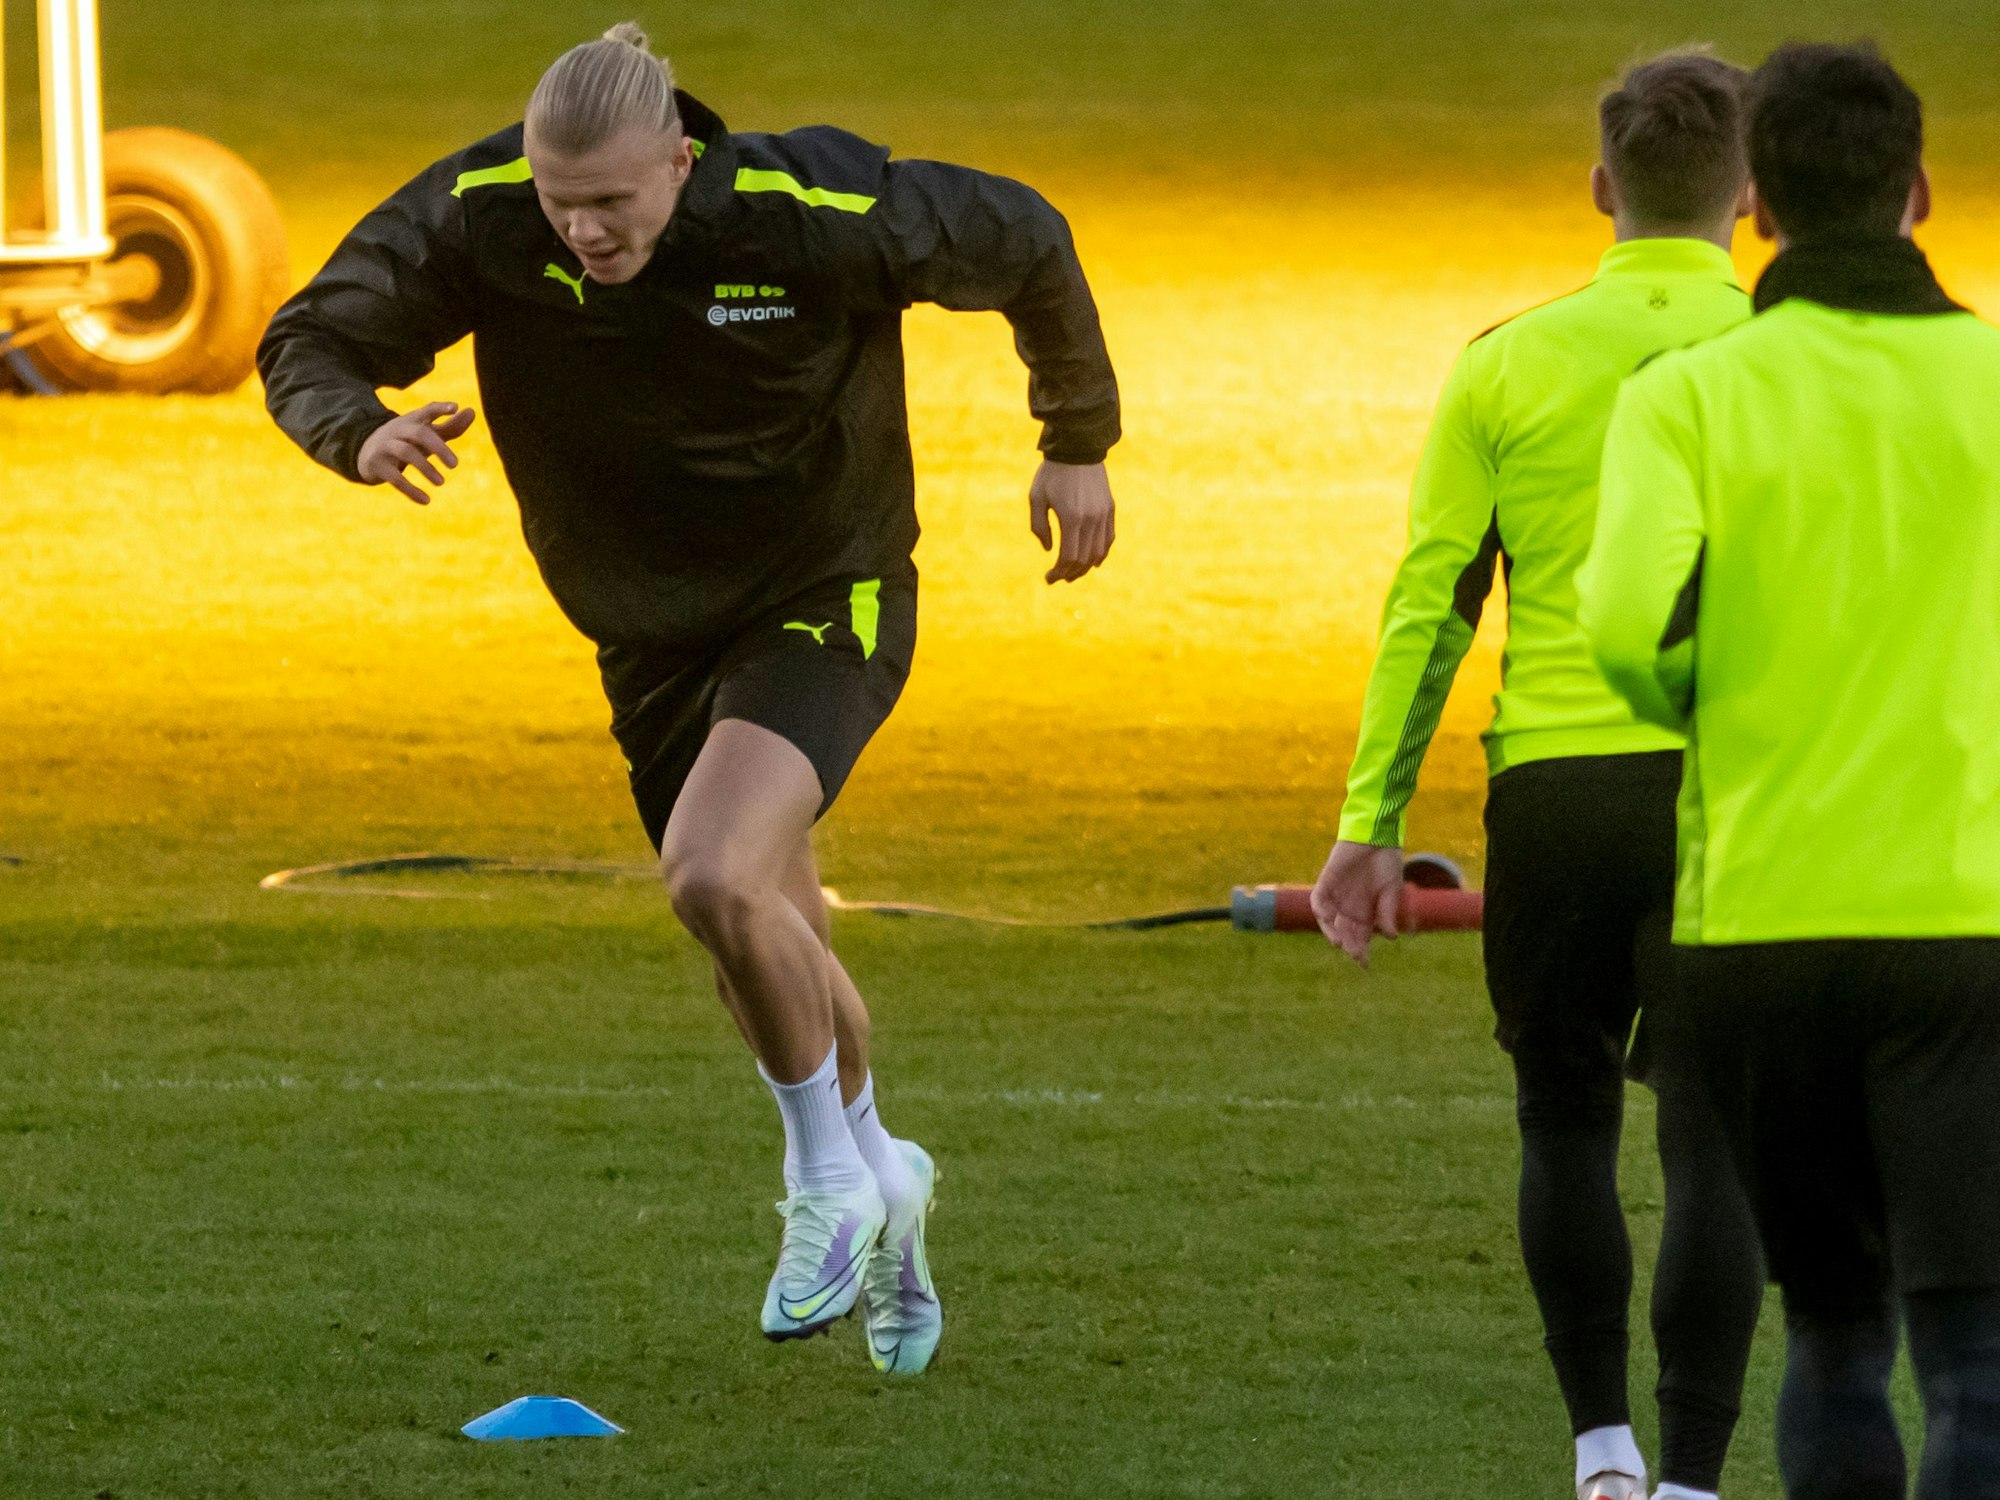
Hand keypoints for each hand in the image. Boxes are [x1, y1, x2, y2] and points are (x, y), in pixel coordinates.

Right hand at [357, 401, 477, 504]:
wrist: (368, 453)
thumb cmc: (408, 441)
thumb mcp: (427, 433)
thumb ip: (450, 426)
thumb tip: (472, 411)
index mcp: (413, 420)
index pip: (427, 410)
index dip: (440, 408)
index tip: (454, 407)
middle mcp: (398, 430)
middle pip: (419, 433)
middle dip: (439, 447)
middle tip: (455, 465)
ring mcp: (386, 446)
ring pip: (407, 452)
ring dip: (426, 468)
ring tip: (441, 482)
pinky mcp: (378, 465)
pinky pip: (395, 478)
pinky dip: (411, 490)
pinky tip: (426, 501)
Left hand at [1029, 460, 1114, 583]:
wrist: (1078, 448)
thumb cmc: (1052, 473)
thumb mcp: (1036, 498)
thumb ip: (1039, 527)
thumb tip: (1048, 550)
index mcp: (1071, 518)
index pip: (1069, 557)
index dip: (1058, 572)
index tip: (1048, 578)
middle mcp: (1091, 519)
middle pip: (1084, 560)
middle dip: (1070, 574)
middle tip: (1059, 578)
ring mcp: (1103, 515)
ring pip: (1098, 552)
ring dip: (1086, 567)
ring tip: (1073, 573)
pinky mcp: (1109, 509)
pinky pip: (1108, 539)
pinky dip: (1101, 553)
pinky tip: (1092, 561)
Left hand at [1310, 841, 1404, 968]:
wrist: (1377, 835)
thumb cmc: (1387, 862)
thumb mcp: (1391, 890)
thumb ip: (1387, 912)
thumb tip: (1391, 937)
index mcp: (1365, 913)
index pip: (1360, 938)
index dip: (1361, 952)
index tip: (1364, 965)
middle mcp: (1348, 908)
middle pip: (1344, 933)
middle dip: (1349, 945)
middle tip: (1355, 953)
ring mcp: (1336, 896)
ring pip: (1328, 920)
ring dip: (1331, 932)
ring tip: (1338, 943)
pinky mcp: (1326, 881)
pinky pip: (1318, 899)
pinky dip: (1320, 909)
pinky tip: (1327, 917)